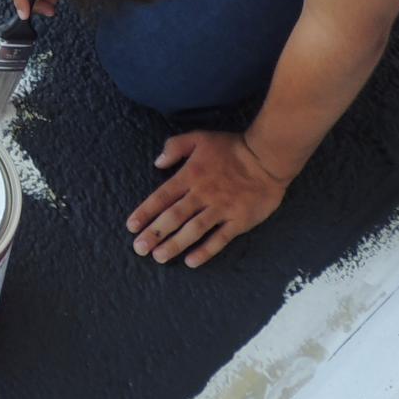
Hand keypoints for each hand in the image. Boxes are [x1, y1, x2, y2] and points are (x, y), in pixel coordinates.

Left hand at [126, 132, 289, 267]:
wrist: (267, 158)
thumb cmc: (231, 147)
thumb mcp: (199, 137)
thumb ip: (175, 147)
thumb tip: (157, 162)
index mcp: (190, 175)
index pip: (162, 197)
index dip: (145, 212)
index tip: (131, 226)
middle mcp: (202, 195)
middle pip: (174, 217)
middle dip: (154, 233)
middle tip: (139, 249)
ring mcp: (220, 209)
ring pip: (193, 231)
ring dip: (174, 245)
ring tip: (158, 257)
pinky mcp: (238, 221)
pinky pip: (219, 239)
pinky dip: (205, 251)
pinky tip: (191, 261)